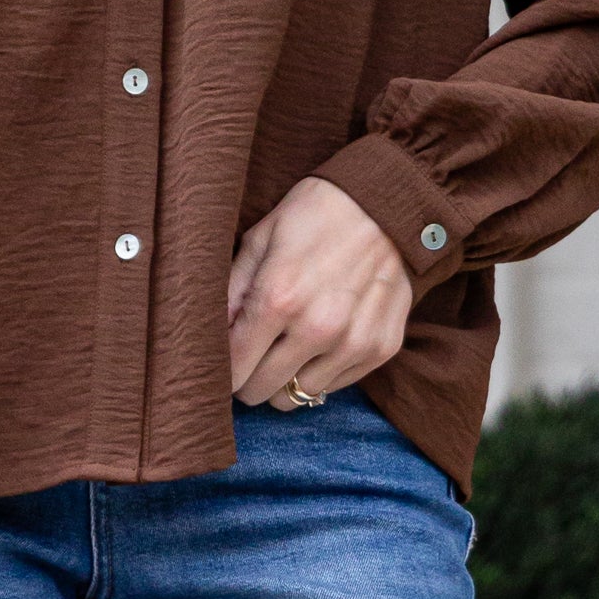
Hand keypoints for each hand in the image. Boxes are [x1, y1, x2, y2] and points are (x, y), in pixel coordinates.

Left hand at [227, 176, 413, 408]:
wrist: (389, 202)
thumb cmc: (314, 215)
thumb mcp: (259, 240)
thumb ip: (231, 292)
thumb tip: (210, 337)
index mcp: (278, 299)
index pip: (233, 368)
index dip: (222, 370)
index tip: (224, 362)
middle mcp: (317, 328)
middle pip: (261, 390)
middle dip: (249, 377)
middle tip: (253, 356)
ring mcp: (353, 342)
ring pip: (297, 396)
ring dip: (286, 379)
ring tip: (288, 348)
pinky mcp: (380, 349)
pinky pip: (334, 386)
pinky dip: (321, 372)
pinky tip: (322, 342)